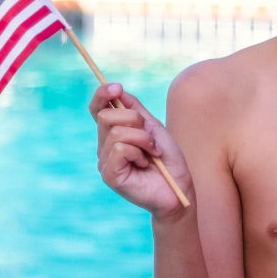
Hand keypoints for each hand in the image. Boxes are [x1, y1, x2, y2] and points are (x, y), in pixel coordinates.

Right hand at [89, 82, 190, 215]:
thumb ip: (135, 110)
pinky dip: (138, 153)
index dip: (102, 95)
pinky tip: (145, 164)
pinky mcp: (109, 175)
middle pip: (106, 116)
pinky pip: (120, 149)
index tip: (117, 88)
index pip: (97, 109)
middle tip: (151, 140)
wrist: (179, 189)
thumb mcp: (153, 128)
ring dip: (143, 140)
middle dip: (135, 121)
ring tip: (152, 153)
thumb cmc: (168, 162)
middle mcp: (105, 147)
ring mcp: (105, 162)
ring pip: (116, 132)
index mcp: (113, 135)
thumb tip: (117, 90)